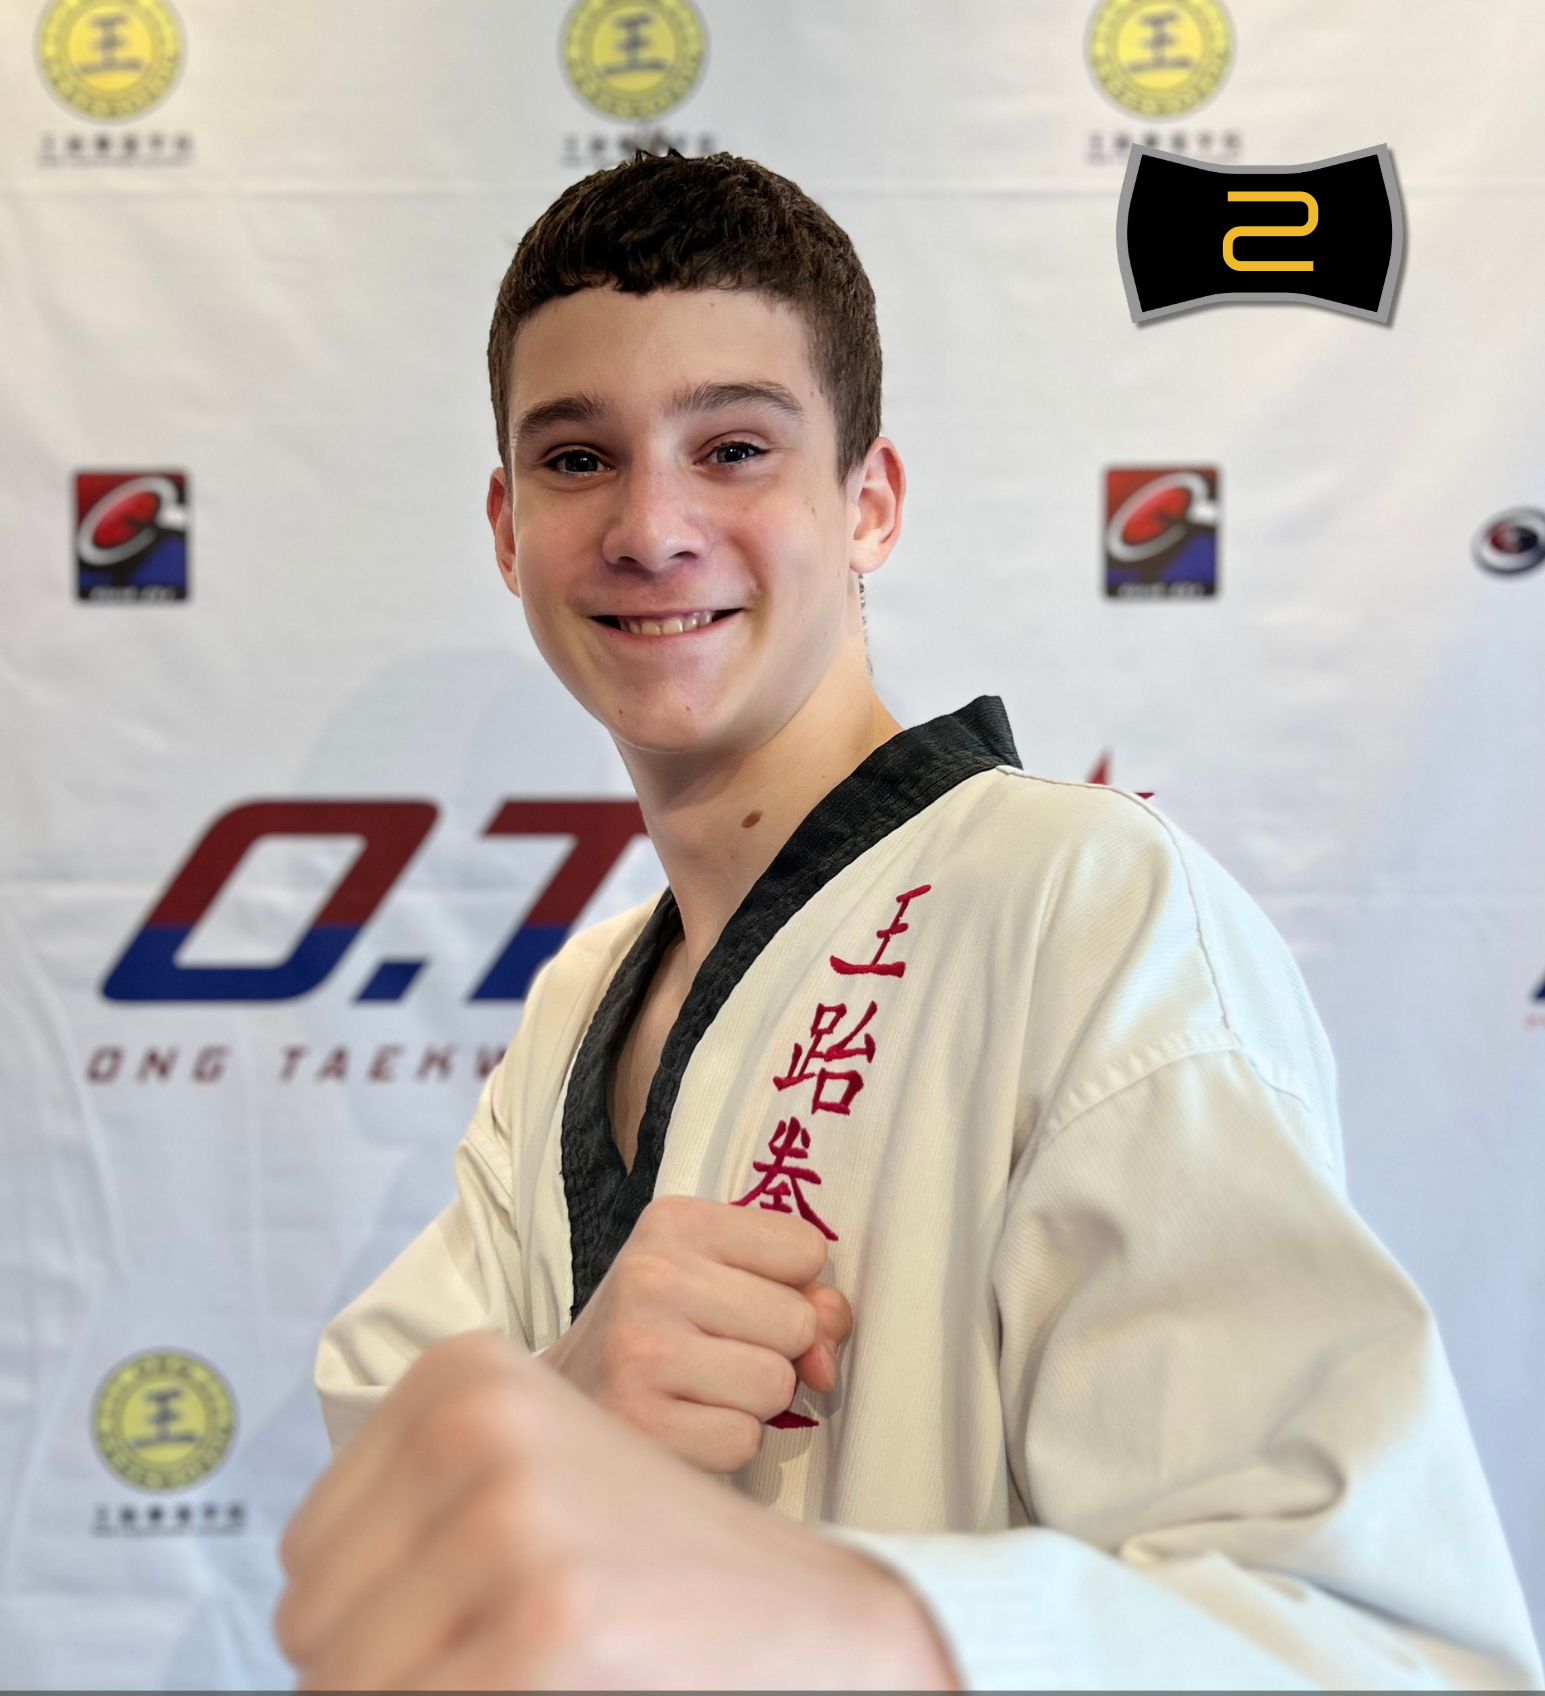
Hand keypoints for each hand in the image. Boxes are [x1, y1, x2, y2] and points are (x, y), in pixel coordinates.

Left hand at [276, 1333, 955, 1689]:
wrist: (811, 1621)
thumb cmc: (651, 1567)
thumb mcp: (520, 1485)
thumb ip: (404, 1521)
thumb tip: (291, 1624)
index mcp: (462, 1373)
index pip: (306, 1551)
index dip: (368, 1622)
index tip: (462, 1624)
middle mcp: (478, 1422)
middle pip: (311, 1621)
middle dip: (380, 1673)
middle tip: (493, 1659)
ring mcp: (515, 1516)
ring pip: (340, 1683)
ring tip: (521, 1670)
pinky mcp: (551, 1619)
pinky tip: (553, 1688)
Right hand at [542, 1194, 852, 1472]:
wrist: (554, 1404)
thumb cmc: (654, 1333)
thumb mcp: (713, 1279)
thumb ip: (794, 1293)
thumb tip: (827, 1349)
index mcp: (676, 1222)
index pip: (805, 1249)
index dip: (793, 1288)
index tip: (743, 1303)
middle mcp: (653, 1275)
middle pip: (797, 1323)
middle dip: (775, 1351)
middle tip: (715, 1355)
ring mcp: (640, 1349)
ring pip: (775, 1384)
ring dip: (751, 1402)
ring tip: (696, 1391)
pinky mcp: (638, 1424)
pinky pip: (742, 1440)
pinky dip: (723, 1444)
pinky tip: (680, 1426)